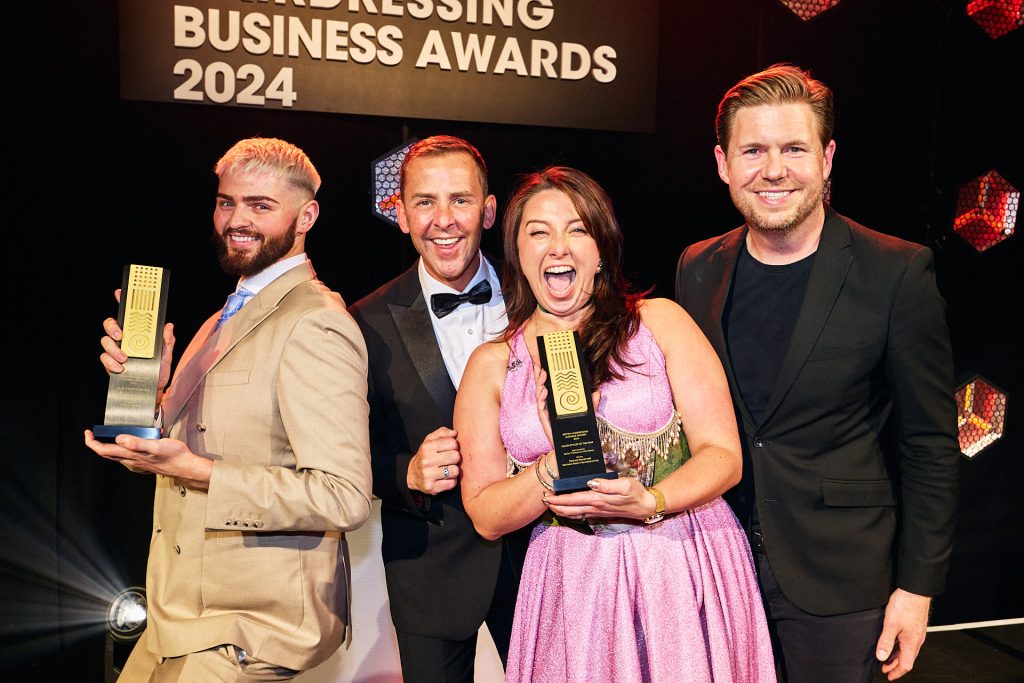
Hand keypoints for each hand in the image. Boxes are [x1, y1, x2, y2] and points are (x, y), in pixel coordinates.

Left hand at [83, 430, 211, 488]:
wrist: (184, 467)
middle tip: (92, 434)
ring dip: (108, 447)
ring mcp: (136, 463)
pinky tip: (128, 444)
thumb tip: (119, 439)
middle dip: (96, 444)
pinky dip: (121, 450)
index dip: (93, 443)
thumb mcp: (156, 445)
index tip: (88, 433)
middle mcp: (131, 460)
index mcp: (131, 455)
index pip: (104, 450)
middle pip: (107, 454)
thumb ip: (137, 443)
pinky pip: (126, 457)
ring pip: (116, 456)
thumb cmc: (173, 456)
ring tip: (108, 437)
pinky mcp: (143, 464)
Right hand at [99, 289, 174, 396]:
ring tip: (126, 358)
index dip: (123, 301)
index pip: (129, 315)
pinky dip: (111, 362)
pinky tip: (120, 367)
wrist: (154, 389)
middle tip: (121, 336)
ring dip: (114, 349)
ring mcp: (116, 350)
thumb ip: (167, 341)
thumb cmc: (160, 369)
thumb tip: (168, 327)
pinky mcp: (110, 363)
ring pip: (105, 341)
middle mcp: (125, 339)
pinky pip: (104, 358)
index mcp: (138, 333)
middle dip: (113, 327)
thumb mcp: (167, 354)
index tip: (120, 292)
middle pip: (111, 325)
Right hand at [407, 426, 460, 494]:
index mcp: (427, 447)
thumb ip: (442, 432)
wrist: (412, 474)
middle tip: (449, 460)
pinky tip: (445, 478)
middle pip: (456, 456)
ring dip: (454, 470)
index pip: (453, 443)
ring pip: (456, 471)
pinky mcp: (432, 488)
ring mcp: (428, 475)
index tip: (449, 449)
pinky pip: (452, 483)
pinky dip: (451, 481)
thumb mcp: (430, 440)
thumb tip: (454, 433)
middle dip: (455, 458)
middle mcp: (426, 461)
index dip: (454, 446)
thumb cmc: (426, 455)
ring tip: (448, 469)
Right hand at [534, 366, 601, 448]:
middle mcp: (550, 404)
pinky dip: (541, 397)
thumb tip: (597, 391)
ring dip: (541, 382)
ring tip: (543, 374)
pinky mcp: (544, 418)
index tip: (550, 362)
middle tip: (542, 363)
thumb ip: (592, 403)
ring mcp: (546, 410)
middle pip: (544, 386)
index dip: (550, 373)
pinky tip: (545, 390)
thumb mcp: (587, 414)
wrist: (568, 448)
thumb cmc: (574, 430)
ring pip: (540, 393)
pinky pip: (541, 406)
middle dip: (541, 374)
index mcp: (558, 401)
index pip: (553, 384)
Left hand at [546, 476, 653, 521]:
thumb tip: (591, 482)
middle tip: (541, 500)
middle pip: (570, 508)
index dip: (559, 499)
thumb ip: (608, 484)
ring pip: (574, 513)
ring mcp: (597, 511)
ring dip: (560, 510)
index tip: (546, 495)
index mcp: (598, 499)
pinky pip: (581, 514)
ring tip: (549, 505)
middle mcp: (595, 506)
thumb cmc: (636, 492)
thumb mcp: (625, 484)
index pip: (573, 499)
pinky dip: (570, 512)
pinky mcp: (600, 512)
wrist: (645, 506)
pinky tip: (566, 510)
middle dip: (555, 505)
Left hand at [876, 588, 930, 679]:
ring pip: (908, 650)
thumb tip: (881, 657)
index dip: (896, 672)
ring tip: (887, 657)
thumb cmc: (905, 604)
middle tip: (885, 669)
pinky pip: (909, 641)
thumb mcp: (890, 624)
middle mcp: (917, 640)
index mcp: (911, 643)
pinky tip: (894, 642)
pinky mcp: (916, 626)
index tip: (888, 676)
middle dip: (895, 665)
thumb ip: (886, 641)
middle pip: (907, 659)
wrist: (915, 590)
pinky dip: (900, 646)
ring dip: (897, 656)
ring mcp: (917, 633)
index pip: (905, 665)